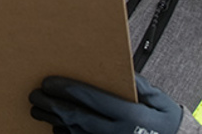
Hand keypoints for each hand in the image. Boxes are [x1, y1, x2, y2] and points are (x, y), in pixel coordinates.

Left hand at [29, 74, 182, 133]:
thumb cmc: (165, 123)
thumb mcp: (161, 101)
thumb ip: (143, 87)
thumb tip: (127, 73)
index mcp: (128, 115)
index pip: (90, 99)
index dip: (66, 89)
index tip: (49, 81)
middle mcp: (113, 132)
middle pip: (74, 117)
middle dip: (51, 104)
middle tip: (35, 93)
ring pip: (71, 131)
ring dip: (51, 119)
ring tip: (37, 107)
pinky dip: (62, 133)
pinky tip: (54, 124)